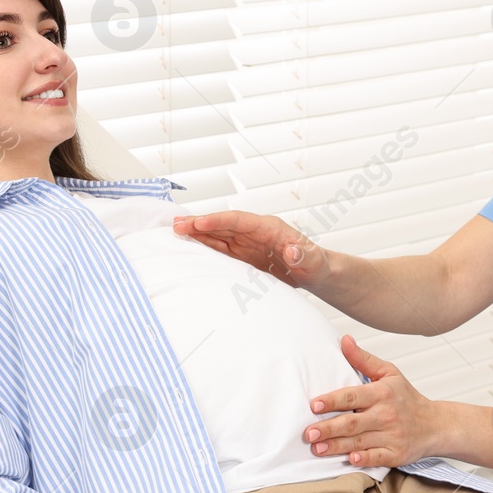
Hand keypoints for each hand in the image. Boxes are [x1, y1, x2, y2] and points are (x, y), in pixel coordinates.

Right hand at [172, 210, 326, 289]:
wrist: (315, 272)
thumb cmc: (316, 265)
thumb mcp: (314, 262)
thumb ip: (304, 256)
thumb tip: (293, 249)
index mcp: (270, 227)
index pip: (240, 220)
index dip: (219, 221)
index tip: (200, 222)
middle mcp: (255, 231)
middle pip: (223, 224)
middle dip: (200, 223)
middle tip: (176, 225)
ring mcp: (247, 242)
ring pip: (218, 234)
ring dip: (197, 232)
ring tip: (175, 230)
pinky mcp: (243, 254)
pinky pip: (221, 248)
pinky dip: (204, 245)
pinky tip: (189, 245)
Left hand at [302, 335, 443, 467]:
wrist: (435, 425)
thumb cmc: (406, 398)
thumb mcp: (389, 373)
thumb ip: (363, 359)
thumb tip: (343, 340)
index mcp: (382, 393)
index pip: (352, 396)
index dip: (332, 400)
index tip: (314, 405)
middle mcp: (386, 414)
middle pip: (352, 422)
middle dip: (328, 428)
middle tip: (308, 432)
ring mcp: (391, 436)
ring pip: (359, 442)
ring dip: (336, 446)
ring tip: (316, 448)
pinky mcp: (395, 454)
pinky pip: (377, 458)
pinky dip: (364, 459)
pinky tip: (350, 459)